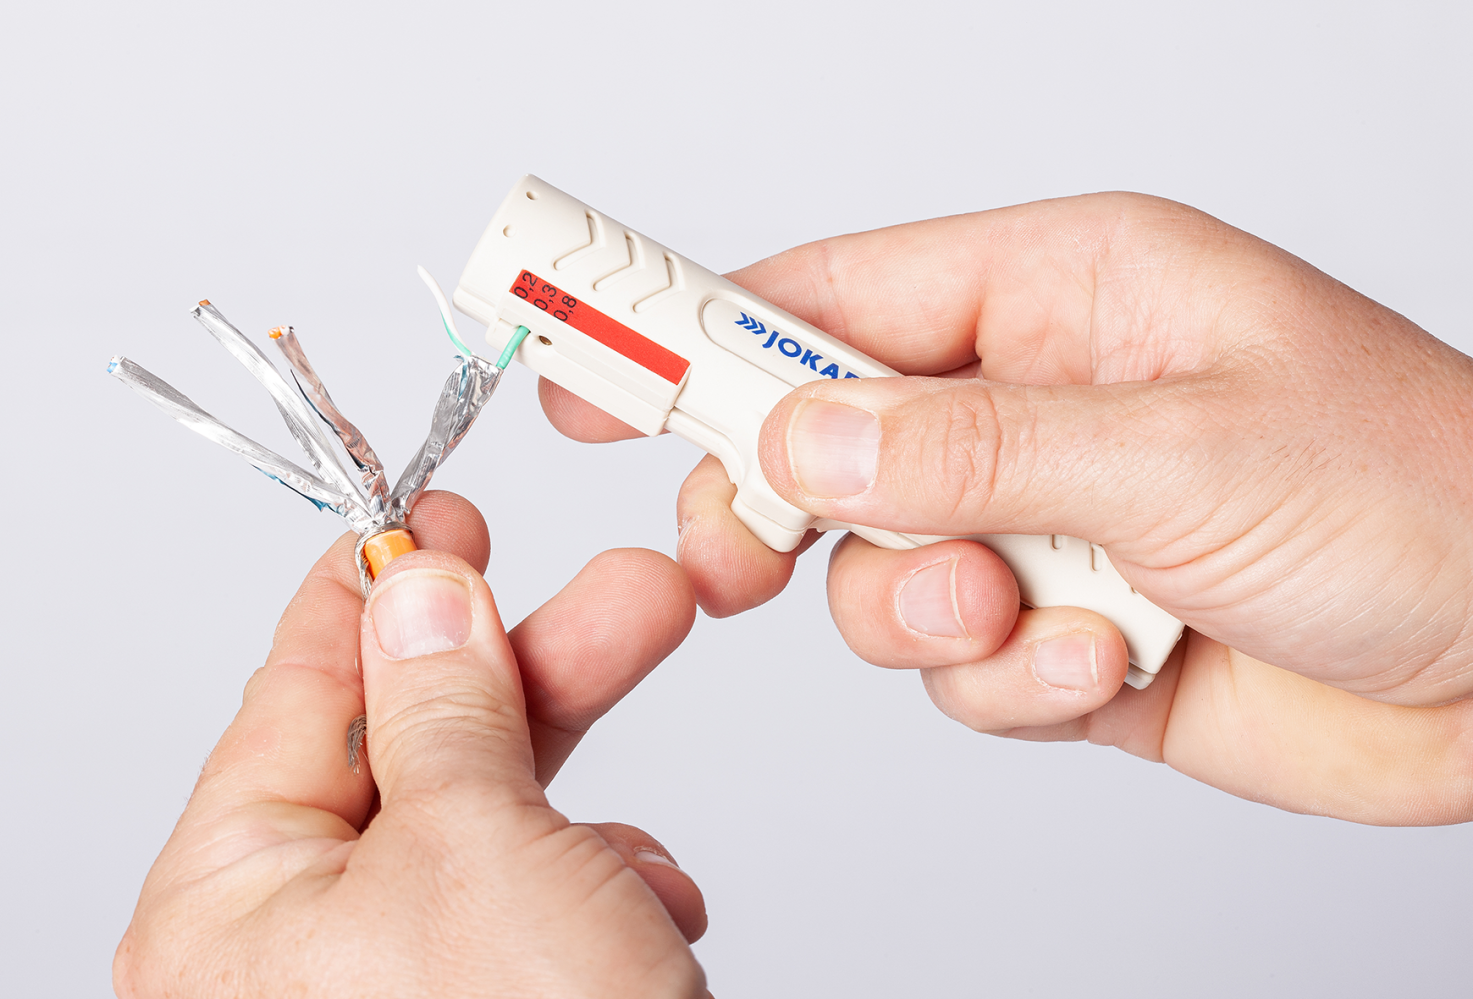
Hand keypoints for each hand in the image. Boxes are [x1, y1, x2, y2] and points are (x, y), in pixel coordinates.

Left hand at [114, 491, 708, 996]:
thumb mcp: (478, 849)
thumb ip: (442, 704)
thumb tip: (418, 590)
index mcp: (232, 912)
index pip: (295, 698)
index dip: (372, 590)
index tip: (427, 514)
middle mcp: (296, 957)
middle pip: (412, 754)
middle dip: (529, 674)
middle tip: (620, 593)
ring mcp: (397, 989)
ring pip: (491, 828)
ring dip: (584, 805)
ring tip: (653, 858)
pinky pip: (536, 907)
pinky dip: (600, 890)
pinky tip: (651, 912)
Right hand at [544, 194, 1472, 824]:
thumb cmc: (1420, 500)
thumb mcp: (1173, 449)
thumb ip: (963, 446)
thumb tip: (795, 438)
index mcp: (1060, 293)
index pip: (830, 294)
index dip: (696, 324)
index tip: (584, 355)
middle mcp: (1035, 400)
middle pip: (818, 437)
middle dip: (776, 503)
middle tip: (738, 552)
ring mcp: (1040, 521)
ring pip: (873, 569)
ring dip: (921, 612)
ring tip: (1023, 616)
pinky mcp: (1058, 631)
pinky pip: (957, 665)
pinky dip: (1008, 683)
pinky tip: (1105, 668)